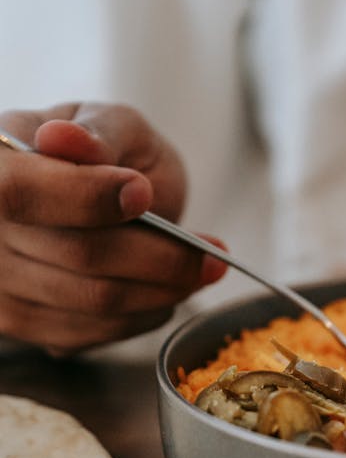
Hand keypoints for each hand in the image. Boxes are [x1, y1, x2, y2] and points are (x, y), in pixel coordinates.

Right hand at [0, 102, 225, 353]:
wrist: (95, 197)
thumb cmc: (104, 154)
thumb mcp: (110, 124)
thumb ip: (98, 132)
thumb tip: (66, 140)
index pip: (20, 192)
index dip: (85, 198)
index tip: (142, 192)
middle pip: (76, 255)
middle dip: (158, 256)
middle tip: (214, 252)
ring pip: (93, 301)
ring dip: (162, 291)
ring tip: (203, 271)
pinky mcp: (24, 326)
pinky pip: (94, 332)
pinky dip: (143, 314)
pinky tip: (167, 293)